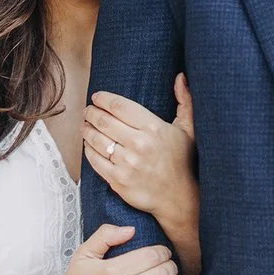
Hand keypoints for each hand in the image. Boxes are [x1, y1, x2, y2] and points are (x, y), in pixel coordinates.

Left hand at [83, 74, 196, 219]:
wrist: (179, 198)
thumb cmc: (182, 161)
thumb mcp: (188, 130)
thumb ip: (185, 101)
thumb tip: (181, 77)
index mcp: (154, 128)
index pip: (118, 106)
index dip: (103, 99)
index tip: (97, 97)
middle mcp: (139, 144)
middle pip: (103, 120)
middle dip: (90, 112)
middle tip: (88, 110)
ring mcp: (127, 163)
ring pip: (95, 139)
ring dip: (86, 129)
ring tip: (85, 125)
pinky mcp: (117, 180)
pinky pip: (93, 159)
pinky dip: (87, 149)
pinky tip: (89, 144)